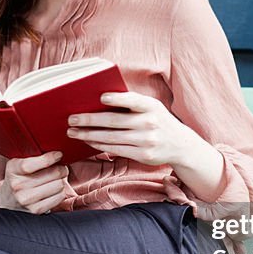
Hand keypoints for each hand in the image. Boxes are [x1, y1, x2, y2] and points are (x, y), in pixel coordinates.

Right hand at [0, 151, 68, 213]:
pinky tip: (54, 190)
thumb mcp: (17, 164)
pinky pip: (59, 197)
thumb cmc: (18, 179)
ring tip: (56, 180)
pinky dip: (60, 192)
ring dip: (61, 181)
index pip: (31, 164)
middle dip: (61, 169)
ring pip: (58, 185)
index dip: (49, 158)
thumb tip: (56, 154)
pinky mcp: (36, 210)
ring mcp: (26, 199)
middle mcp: (18, 185)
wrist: (8, 201)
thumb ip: (32, 157)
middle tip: (61, 168)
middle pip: (53, 173)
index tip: (59, 155)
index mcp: (13, 170)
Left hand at [66, 92, 197, 166]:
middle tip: (71, 119)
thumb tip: (98, 102)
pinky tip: (88, 141)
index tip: (102, 98)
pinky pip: (115, 150)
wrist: (180, 145)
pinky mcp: (143, 155)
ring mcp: (147, 141)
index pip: (134, 100)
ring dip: (89, 135)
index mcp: (152, 106)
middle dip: (90, 120)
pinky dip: (99, 145)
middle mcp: (150, 123)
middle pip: (114, 121)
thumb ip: (132, 103)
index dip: (118, 99)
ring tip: (73, 132)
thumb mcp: (152, 107)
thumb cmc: (159, 121)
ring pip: (111, 138)